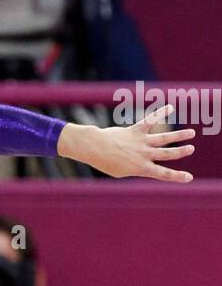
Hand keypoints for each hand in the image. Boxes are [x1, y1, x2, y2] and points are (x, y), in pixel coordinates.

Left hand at [61, 108, 194, 182]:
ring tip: (191, 133)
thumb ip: (134, 167)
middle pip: (167, 154)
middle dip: (181, 152)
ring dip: (179, 135)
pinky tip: (170, 108)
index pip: (163, 174)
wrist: (94, 147)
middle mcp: (144, 155)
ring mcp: (141, 142)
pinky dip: (160, 113)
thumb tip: (143, 162)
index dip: (177, 176)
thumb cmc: (105, 162)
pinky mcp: (136, 130)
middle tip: (191, 149)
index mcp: (141, 168)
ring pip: (164, 139)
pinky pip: (150, 120)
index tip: (189, 177)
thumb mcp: (121, 171)